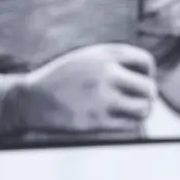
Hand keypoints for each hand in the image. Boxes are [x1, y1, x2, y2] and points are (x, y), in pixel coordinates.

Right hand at [4, 44, 157, 132]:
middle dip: (148, 94)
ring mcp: (101, 98)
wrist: (30, 99)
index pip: (146, 62)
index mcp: (106, 54)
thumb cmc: (64, 78)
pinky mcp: (95, 121)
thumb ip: (116, 60)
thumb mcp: (89, 57)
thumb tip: (149, 73)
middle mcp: (106, 74)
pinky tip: (123, 120)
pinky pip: (129, 124)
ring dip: (144, 111)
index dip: (148, 73)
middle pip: (149, 87)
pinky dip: (131, 123)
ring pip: (144, 108)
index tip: (140, 80)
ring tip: (136, 111)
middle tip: (140, 99)